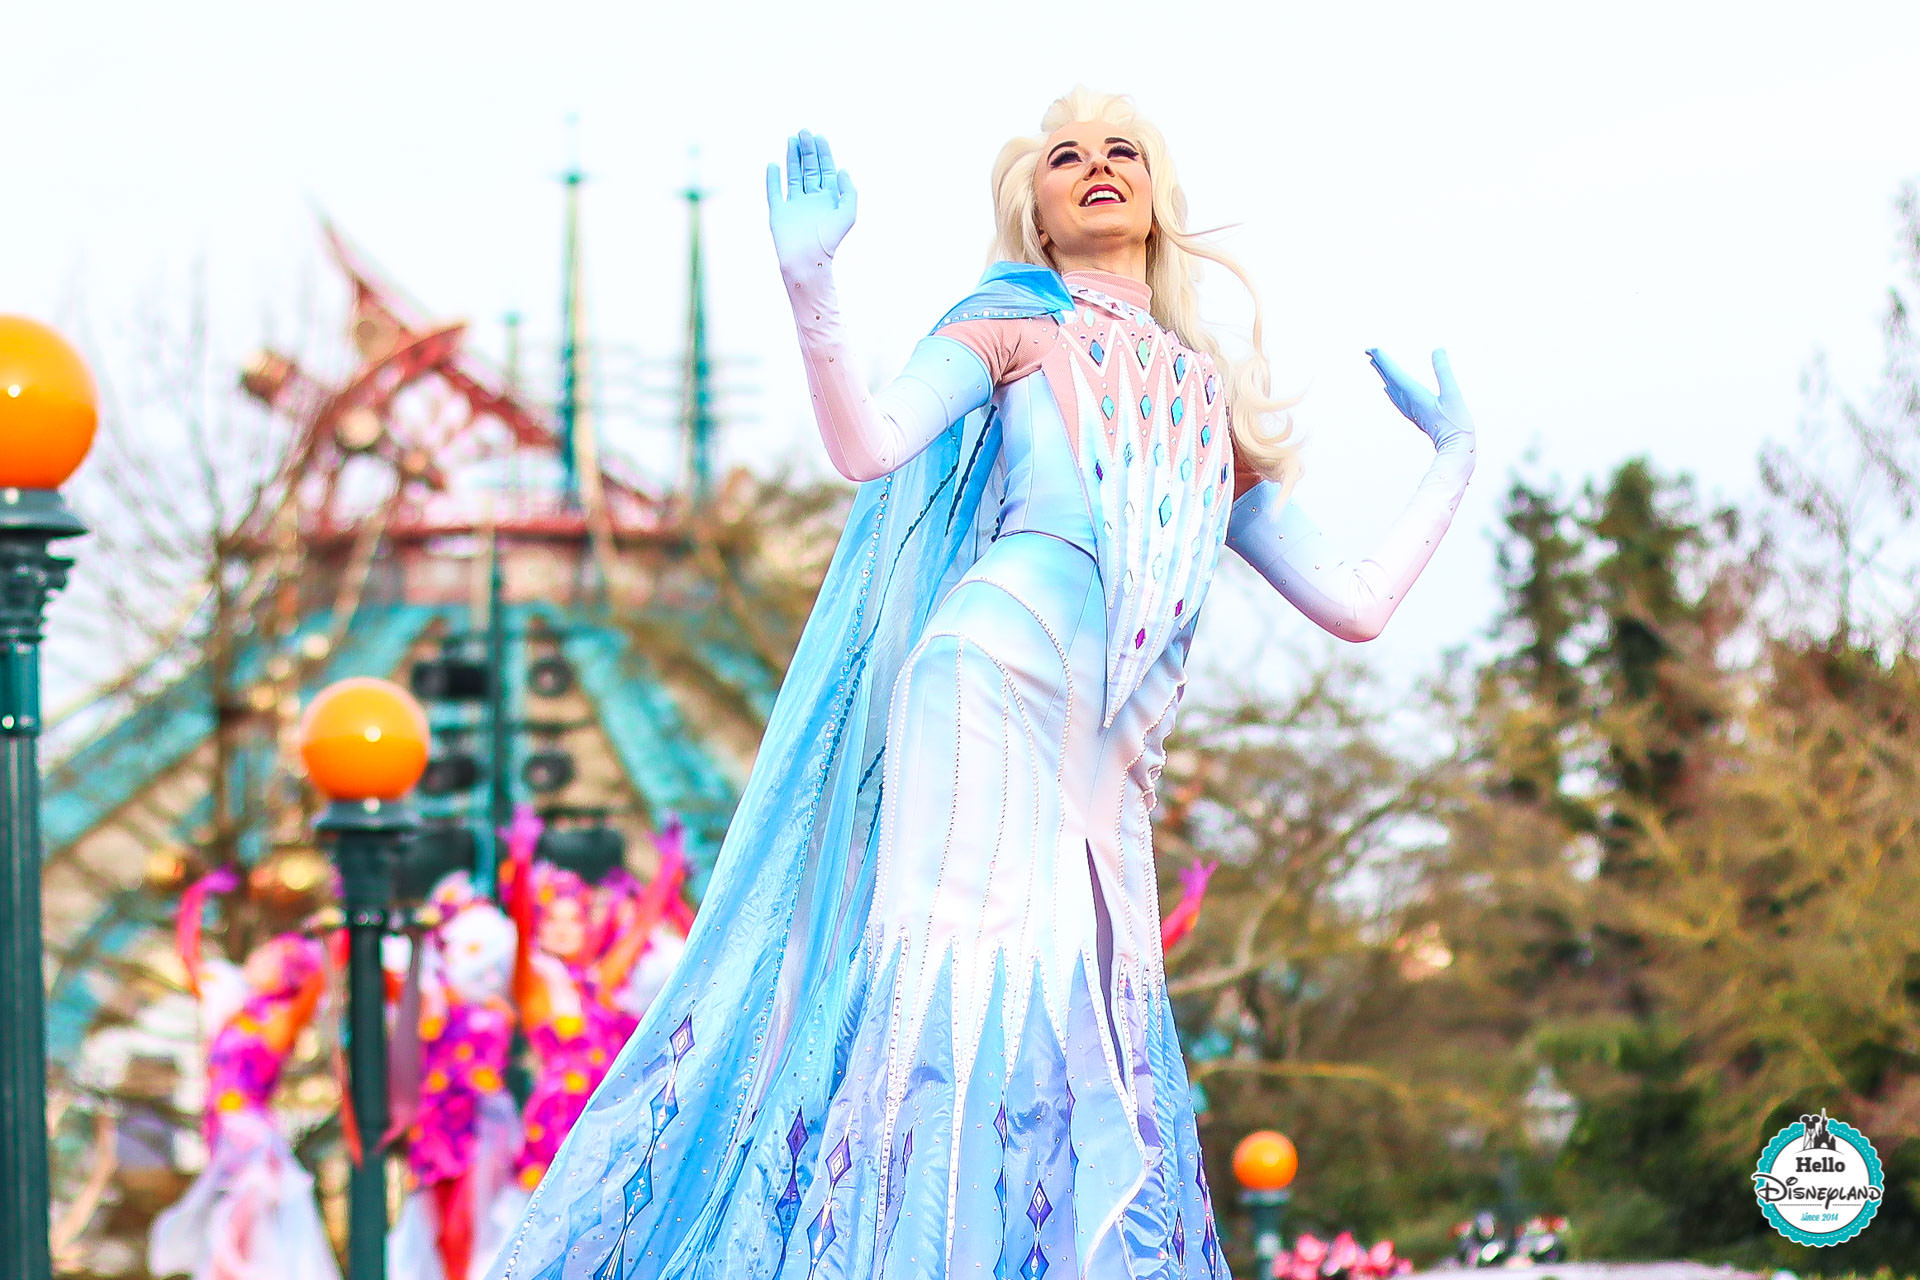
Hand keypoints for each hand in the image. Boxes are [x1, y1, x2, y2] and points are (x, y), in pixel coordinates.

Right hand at [766, 129, 857, 281]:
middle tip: (804, 132)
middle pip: (809, 169)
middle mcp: (812, 199)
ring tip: (791, 139)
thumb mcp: (848, 214)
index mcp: (828, 199)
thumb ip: (849, 191)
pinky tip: (774, 164)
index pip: (826, 170)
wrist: (807, 259)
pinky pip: (775, 191)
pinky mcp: (779, 212)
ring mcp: (795, 205)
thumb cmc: (830, 240)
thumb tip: (842, 170)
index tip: (819, 137)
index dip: (823, 153)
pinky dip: (773, 178)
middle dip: (807, 150)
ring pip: (793, 175)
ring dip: (792, 157)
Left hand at [1366, 347, 1472, 450]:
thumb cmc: (1456, 422)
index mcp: (1415, 395)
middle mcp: (1409, 402)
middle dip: (1380, 363)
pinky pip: (1398, 398)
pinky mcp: (1416, 414)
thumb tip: (1438, 349)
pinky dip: (1391, 389)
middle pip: (1390, 379)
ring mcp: (1411, 409)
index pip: (1395, 373)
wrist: (1456, 448)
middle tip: (1369, 350)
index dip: (1383, 360)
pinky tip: (1388, 389)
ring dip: (1385, 374)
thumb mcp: (1452, 393)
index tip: (1372, 348)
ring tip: (1376, 363)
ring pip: (1392, 388)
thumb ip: (1444, 371)